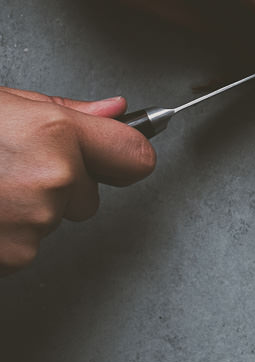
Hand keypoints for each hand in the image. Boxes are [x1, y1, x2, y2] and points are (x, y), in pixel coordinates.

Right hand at [0, 88, 155, 275]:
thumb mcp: (7, 105)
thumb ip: (66, 111)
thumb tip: (115, 110)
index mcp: (55, 134)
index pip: (135, 156)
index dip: (126, 158)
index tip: (120, 159)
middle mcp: (55, 178)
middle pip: (91, 195)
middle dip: (62, 187)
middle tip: (15, 170)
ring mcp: (37, 221)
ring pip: (57, 220)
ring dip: (32, 211)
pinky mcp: (18, 256)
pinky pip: (30, 246)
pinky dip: (11, 235)